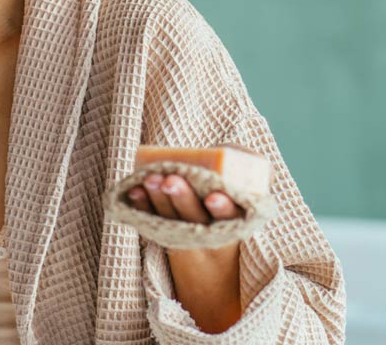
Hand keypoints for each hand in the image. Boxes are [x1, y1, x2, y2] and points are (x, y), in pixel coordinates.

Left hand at [126, 173, 244, 223]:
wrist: (219, 214)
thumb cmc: (237, 185)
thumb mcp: (250, 175)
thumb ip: (249, 164)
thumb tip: (232, 154)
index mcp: (235, 217)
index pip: (230, 215)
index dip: (221, 207)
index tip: (211, 197)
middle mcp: (209, 229)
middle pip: (194, 216)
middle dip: (181, 197)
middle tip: (170, 181)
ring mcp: (185, 231)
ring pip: (170, 218)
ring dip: (158, 198)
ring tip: (150, 179)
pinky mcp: (164, 226)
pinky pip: (151, 218)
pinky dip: (142, 204)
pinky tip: (135, 190)